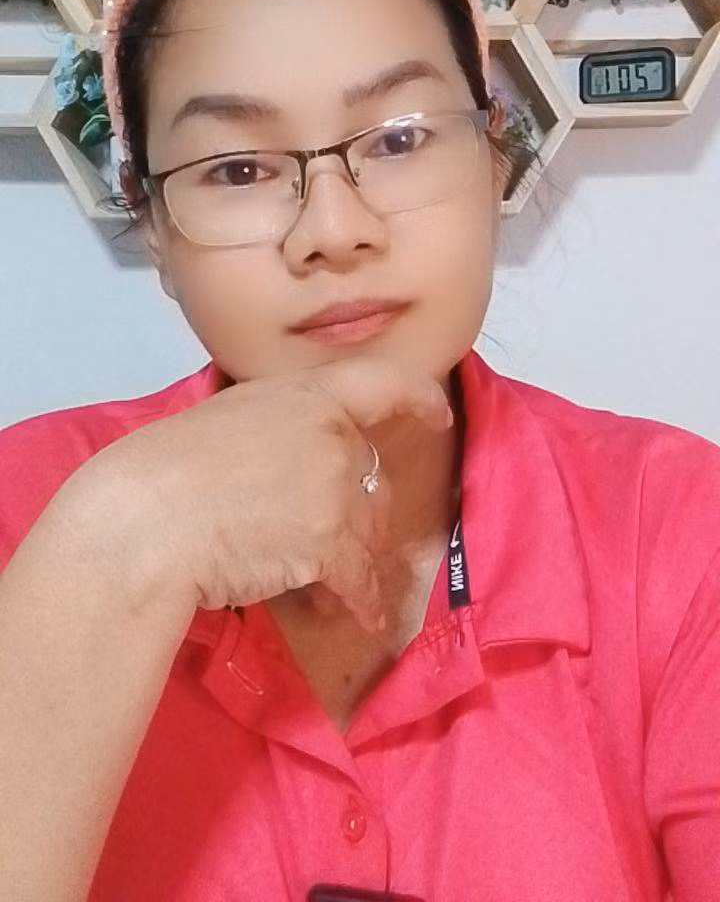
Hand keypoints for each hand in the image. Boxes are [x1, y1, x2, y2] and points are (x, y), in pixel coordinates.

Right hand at [99, 355, 451, 632]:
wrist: (149, 518)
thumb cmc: (168, 467)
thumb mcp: (230, 417)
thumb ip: (280, 425)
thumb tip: (292, 454)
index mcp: (305, 395)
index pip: (380, 382)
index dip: (417, 395)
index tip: (437, 412)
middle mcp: (332, 435)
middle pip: (371, 476)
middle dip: (358, 511)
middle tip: (329, 541)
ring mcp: (335, 489)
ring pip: (368, 529)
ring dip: (352, 561)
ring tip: (327, 590)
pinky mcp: (330, 545)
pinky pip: (359, 578)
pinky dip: (360, 601)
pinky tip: (356, 617)